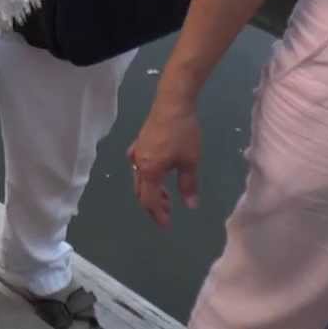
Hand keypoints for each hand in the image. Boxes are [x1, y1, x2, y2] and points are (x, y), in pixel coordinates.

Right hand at [127, 87, 201, 226]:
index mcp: (149, 171)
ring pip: (139, 178)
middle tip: (167, 214)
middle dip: (153, 205)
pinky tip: (152, 171)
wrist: (172, 103)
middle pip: (141, 191)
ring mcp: (137, 152)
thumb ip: (188, 185)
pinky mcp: (140, 142)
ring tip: (165, 195)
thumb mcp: (190, 161)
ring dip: (150, 190)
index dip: (158, 214)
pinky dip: (145, 175)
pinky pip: (138, 165)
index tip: (166, 225)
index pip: (149, 200)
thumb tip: (191, 205)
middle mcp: (138, 163)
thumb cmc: (183, 133)